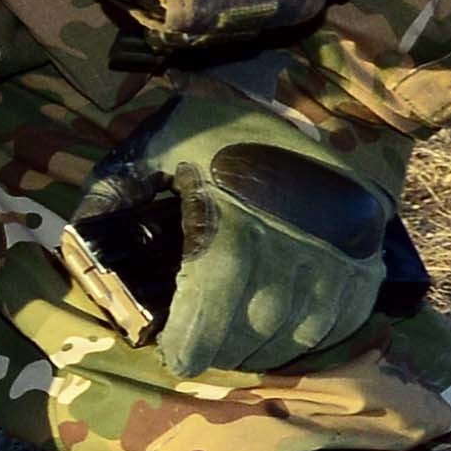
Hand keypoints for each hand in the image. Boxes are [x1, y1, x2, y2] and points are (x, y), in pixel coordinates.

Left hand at [96, 83, 412, 380]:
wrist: (277, 94)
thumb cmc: (203, 129)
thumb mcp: (147, 152)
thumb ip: (111, 202)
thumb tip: (84, 258)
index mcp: (232, 210)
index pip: (216, 300)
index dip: (195, 342)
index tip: (178, 356)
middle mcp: (292, 231)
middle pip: (260, 323)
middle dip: (226, 350)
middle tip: (205, 350)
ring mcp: (338, 241)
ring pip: (305, 327)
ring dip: (268, 349)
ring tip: (241, 345)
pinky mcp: (367, 245)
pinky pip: (348, 314)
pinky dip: (317, 335)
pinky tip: (286, 334)